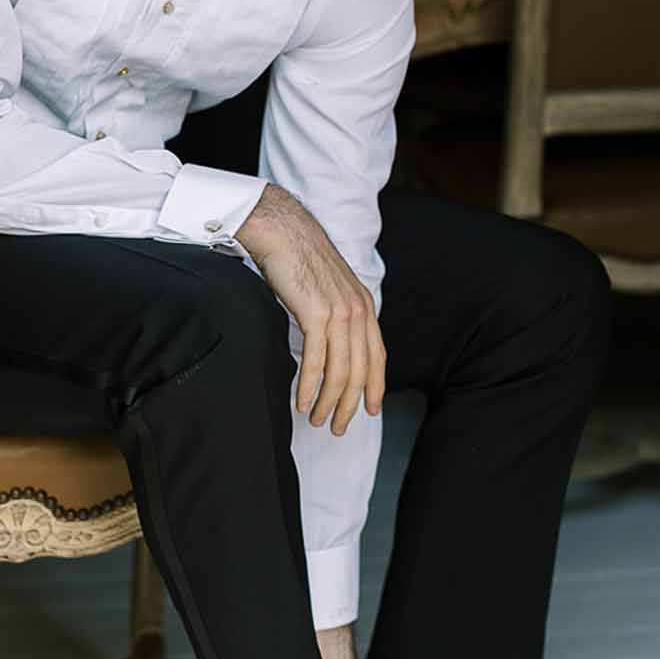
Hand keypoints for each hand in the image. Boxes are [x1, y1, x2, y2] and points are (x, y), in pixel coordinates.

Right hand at [235, 185, 385, 437]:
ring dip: (327, 402)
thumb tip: (331, 341)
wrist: (282, 231)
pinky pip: (317, 362)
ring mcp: (339, 313)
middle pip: (360, 371)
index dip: (376, 386)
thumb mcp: (329, 287)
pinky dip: (309, 387)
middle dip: (350, 405)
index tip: (370, 410)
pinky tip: (301, 401)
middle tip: (336, 427)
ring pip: (340, 372)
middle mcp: (358, 311)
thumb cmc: (298, 258)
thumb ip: (336, 313)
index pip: (377, 356)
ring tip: (316, 419)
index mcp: (363, 305)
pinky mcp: (316, 314)